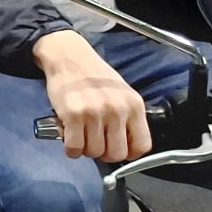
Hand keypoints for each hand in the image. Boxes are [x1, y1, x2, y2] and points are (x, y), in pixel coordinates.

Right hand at [34, 30, 149, 161]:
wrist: (70, 57)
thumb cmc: (95, 77)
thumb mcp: (123, 94)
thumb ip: (128, 119)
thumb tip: (126, 146)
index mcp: (134, 105)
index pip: (141, 146)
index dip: (128, 153)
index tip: (118, 148)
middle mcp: (117, 110)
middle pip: (116, 154)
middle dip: (104, 153)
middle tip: (96, 141)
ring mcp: (95, 113)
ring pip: (94, 153)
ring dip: (85, 148)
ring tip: (81, 133)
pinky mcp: (73, 115)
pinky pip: (74, 148)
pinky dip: (70, 148)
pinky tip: (69, 136)